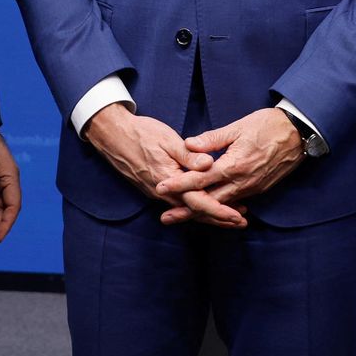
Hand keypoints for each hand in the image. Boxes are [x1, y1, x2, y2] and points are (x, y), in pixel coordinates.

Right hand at [83, 103, 244, 227]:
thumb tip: (210, 165)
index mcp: (169, 180)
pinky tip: (207, 205)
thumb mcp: (167, 140)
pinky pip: (179, 203)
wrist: (113, 136)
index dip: (219, 210)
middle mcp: (163, 193)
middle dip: (219, 218)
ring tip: (231, 217)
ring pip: (188, 209)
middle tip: (242, 222)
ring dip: (210, 214)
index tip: (237, 216)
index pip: (198, 202)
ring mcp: (158, 193)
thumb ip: (189, 155)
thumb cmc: (141, 134)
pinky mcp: (155, 189)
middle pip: (195, 211)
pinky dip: (197, 207)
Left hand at [154, 108, 303, 224]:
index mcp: (233, 165)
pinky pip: (234, 202)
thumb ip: (212, 139)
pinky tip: (209, 210)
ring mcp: (251, 188)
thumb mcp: (238, 127)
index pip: (200, 179)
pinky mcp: (258, 189)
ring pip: (222, 205)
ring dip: (202, 212)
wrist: (298, 134)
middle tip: (166, 218)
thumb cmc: (267, 126)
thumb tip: (188, 144)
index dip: (179, 185)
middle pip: (209, 202)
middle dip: (186, 211)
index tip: (161, 188)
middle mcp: (242, 182)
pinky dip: (220, 207)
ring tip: (182, 217)